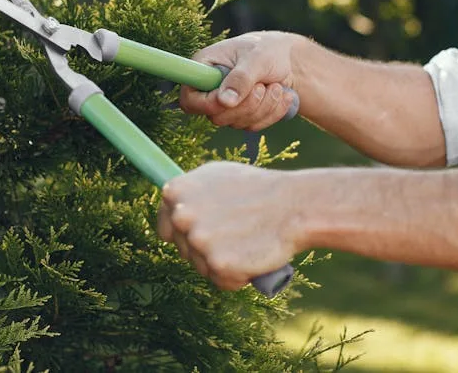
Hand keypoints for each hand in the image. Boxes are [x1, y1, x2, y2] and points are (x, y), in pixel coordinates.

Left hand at [156, 161, 302, 290]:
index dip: (185, 234)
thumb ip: (191, 191)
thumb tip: (175, 204)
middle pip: (184, 250)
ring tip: (246, 245)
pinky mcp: (217, 264)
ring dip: (222, 264)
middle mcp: (181, 216)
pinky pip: (222, 282)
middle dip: (206, 250)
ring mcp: (199, 241)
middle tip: (234, 238)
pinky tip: (251, 260)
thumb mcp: (217, 175)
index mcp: (176, 192)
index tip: (203, 236)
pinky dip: (237, 278)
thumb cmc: (258, 189)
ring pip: (202, 268)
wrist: (293, 206)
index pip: (164, 227)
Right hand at [180, 31, 300, 130]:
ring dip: (264, 107)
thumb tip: (224, 102)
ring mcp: (226, 106)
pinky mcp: (242, 116)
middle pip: (217, 117)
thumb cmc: (267, 50)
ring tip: (276, 86)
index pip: (189, 98)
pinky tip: (281, 95)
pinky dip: (272, 112)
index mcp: (204, 68)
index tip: (231, 100)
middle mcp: (210, 89)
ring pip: (238, 123)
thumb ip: (240, 78)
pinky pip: (254, 126)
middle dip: (246, 105)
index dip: (207, 105)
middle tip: (263, 86)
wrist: (288, 60)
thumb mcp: (256, 58)